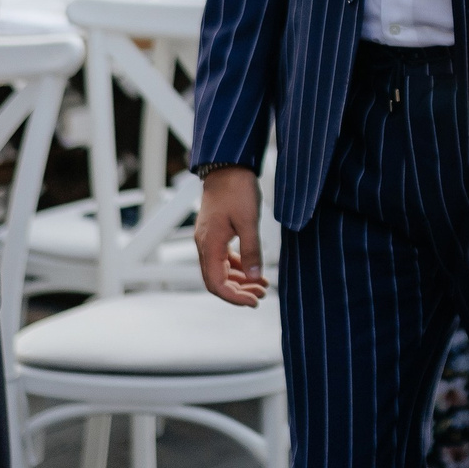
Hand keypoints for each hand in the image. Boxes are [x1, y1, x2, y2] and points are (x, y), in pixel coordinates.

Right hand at [193, 166, 267, 306]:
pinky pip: (224, 258)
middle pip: (217, 281)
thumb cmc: (237, 190)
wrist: (227, 165)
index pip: (216, 284)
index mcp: (209, 245)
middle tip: (263, 294)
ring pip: (221, 270)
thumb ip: (252, 251)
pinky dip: (239, 267)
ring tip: (263, 285)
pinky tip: (254, 270)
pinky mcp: (215, 233)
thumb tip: (255, 278)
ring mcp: (209, 239)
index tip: (255, 302)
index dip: (234, 298)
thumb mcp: (249, 221)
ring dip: (240, 281)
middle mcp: (205, 245)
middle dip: (239, 292)